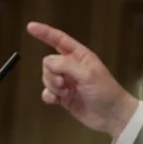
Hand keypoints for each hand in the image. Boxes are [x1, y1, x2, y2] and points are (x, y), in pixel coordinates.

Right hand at [28, 22, 138, 138]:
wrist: (112, 116)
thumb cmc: (105, 91)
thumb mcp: (88, 75)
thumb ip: (66, 65)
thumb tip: (47, 61)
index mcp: (80, 56)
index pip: (59, 40)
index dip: (45, 33)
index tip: (30, 27)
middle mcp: (72, 67)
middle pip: (49, 62)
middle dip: (51, 72)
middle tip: (63, 83)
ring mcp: (67, 82)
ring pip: (47, 77)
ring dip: (52, 85)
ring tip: (64, 93)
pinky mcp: (64, 97)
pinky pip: (48, 92)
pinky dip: (49, 95)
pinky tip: (55, 100)